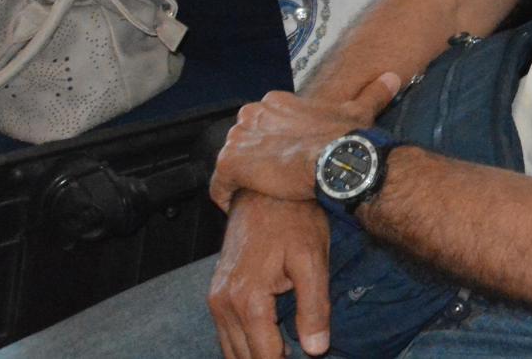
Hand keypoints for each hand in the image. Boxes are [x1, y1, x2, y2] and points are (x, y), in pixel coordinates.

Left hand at [210, 72, 403, 209]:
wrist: (336, 160)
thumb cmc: (345, 137)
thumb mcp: (358, 111)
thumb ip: (373, 93)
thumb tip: (395, 77)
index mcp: (275, 102)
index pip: (261, 124)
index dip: (271, 144)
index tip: (284, 160)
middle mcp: (251, 115)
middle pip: (243, 142)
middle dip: (253, 160)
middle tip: (273, 180)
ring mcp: (238, 139)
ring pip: (231, 164)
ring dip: (241, 179)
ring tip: (260, 195)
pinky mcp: (230, 164)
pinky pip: (219, 186)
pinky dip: (226, 197)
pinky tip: (242, 206)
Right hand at [210, 192, 332, 358]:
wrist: (264, 189)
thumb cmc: (293, 220)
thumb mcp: (312, 261)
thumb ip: (313, 308)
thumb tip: (316, 349)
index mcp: (248, 300)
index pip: (264, 355)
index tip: (304, 358)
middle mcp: (223, 303)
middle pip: (243, 356)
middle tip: (295, 354)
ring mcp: (216, 298)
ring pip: (231, 348)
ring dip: (255, 353)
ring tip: (284, 350)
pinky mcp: (216, 291)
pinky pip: (226, 331)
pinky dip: (244, 341)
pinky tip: (269, 338)